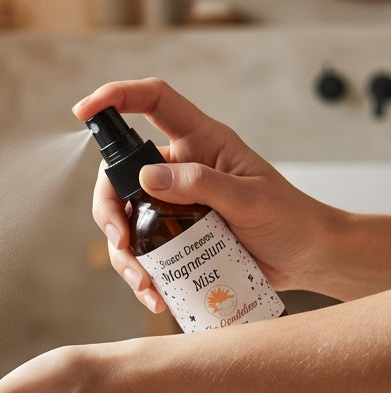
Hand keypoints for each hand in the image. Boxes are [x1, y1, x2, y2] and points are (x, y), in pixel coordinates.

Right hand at [73, 78, 327, 308]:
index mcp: (200, 141)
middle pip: (120, 174)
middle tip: (120, 242)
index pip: (153, 102)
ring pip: (123, 218)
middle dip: (107, 210)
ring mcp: (173, 203)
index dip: (116, 97)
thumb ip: (201, 183)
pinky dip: (141, 275)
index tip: (83, 111)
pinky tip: (155, 295)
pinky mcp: (173, 236)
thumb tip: (146, 178)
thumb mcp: (249, 198)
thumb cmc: (291, 219)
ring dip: (124, 254)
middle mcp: (180, 167)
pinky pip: (142, 251)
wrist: (308, 258)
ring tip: (144, 283)